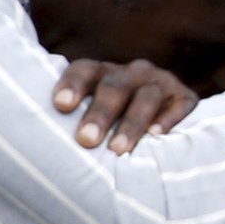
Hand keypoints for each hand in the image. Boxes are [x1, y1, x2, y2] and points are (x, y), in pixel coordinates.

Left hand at [50, 56, 200, 151]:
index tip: (61, 106)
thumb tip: (39, 152)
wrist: (159, 121)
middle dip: (100, 113)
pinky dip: (169, 118)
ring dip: (131, 122)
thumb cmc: (109, 129)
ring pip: (146, 96)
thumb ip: (67, 124)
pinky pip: (180, 104)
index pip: (85, 71)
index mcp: (102, 73)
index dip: (73, 85)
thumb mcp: (89, 119)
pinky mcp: (185, 97)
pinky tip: (158, 135)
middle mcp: (132, 73)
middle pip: (114, 86)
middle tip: (86, 140)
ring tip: (118, 150)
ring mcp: (160, 82)